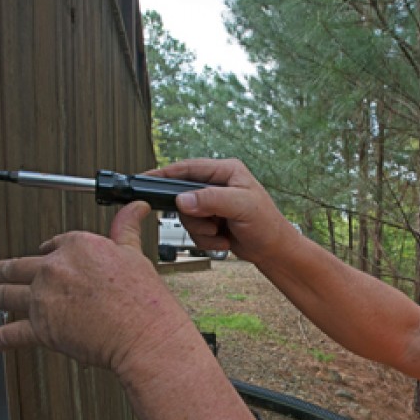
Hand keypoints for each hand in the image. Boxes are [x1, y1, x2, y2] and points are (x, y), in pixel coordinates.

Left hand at [0, 201, 187, 372]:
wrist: (144, 333)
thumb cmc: (144, 301)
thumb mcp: (135, 255)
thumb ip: (126, 229)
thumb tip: (135, 207)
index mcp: (77, 246)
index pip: (52, 245)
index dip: (45, 253)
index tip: (39, 258)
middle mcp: (54, 268)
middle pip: (14, 266)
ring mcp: (43, 298)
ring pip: (0, 293)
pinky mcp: (40, 328)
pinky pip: (5, 335)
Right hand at [147, 159, 298, 264]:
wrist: (274, 251)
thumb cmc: (266, 225)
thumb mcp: (240, 207)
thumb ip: (211, 200)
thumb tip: (182, 199)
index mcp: (226, 171)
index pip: (189, 168)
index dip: (166, 174)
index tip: (146, 179)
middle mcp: (217, 184)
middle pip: (183, 197)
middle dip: (195, 217)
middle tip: (212, 224)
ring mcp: (213, 204)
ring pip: (186, 217)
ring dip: (202, 231)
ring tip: (221, 233)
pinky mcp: (211, 221)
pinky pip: (193, 231)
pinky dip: (206, 240)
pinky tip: (224, 239)